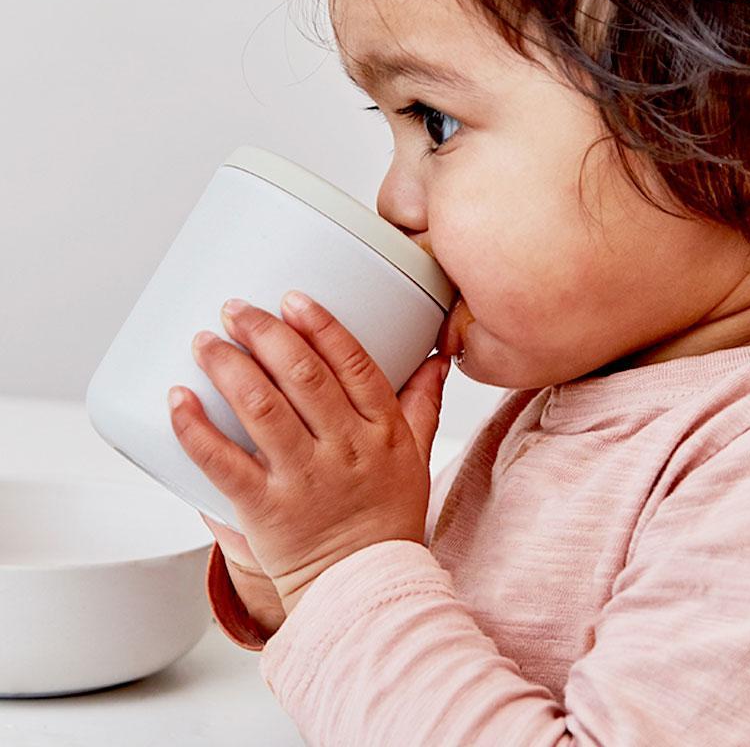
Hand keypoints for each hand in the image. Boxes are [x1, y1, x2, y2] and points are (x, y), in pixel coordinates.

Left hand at [167, 291, 449, 613]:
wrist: (366, 587)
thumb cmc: (388, 517)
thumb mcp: (416, 454)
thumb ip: (423, 402)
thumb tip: (436, 356)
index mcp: (380, 429)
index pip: (353, 363)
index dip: (321, 325)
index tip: (292, 298)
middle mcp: (343, 448)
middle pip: (301, 376)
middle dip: (264, 333)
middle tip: (234, 308)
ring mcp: (303, 479)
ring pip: (260, 409)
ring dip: (227, 367)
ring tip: (204, 341)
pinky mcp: (265, 509)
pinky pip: (223, 464)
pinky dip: (196, 429)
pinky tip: (177, 399)